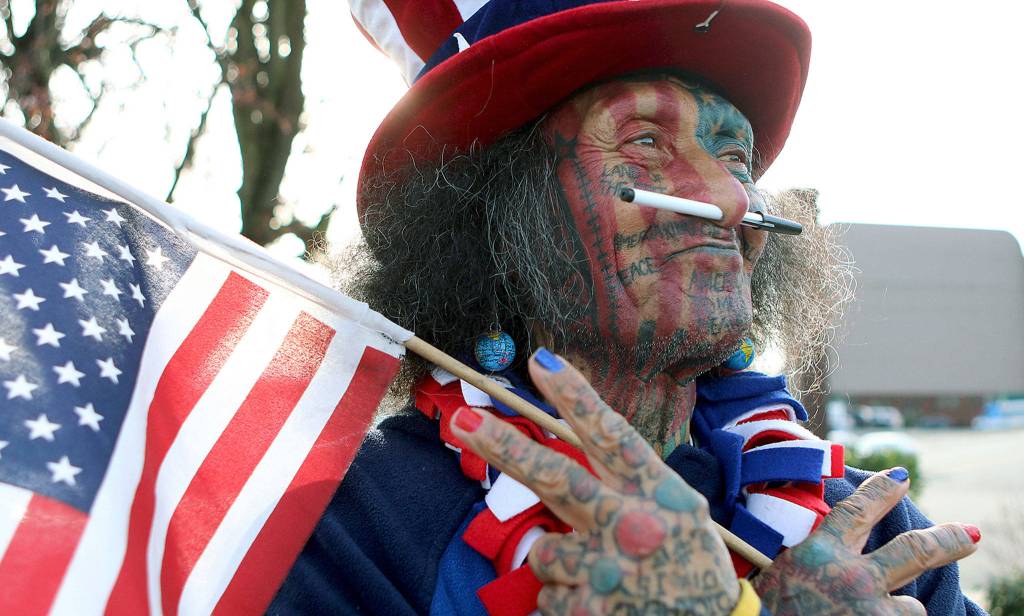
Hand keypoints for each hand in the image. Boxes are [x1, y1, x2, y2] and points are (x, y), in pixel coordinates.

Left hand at [451, 348, 738, 614]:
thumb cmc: (691, 566)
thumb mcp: (681, 514)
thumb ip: (633, 483)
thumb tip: (574, 452)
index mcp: (659, 494)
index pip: (612, 435)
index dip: (575, 396)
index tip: (541, 361)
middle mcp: (633, 526)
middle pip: (556, 477)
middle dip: (504, 447)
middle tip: (461, 421)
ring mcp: (608, 572)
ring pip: (546, 550)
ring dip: (562, 561)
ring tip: (604, 578)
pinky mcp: (591, 612)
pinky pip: (549, 596)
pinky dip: (567, 600)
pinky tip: (602, 606)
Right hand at [753, 468, 979, 614]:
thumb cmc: (760, 607)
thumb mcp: (774, 571)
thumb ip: (803, 556)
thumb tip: (814, 547)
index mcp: (820, 552)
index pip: (858, 509)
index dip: (882, 490)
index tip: (902, 476)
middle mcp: (852, 577)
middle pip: (914, 550)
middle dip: (946, 540)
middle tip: (969, 534)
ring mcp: (871, 610)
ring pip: (911, 604)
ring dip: (898, 608)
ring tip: (880, 612)